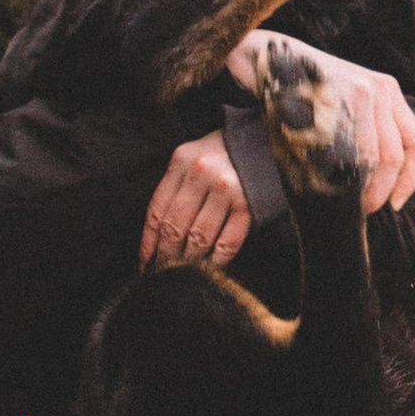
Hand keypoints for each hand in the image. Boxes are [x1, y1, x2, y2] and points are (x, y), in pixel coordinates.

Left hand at [140, 131, 252, 269]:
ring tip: (184, 275)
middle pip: (174, 226)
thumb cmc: (226, 154)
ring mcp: (227, 188)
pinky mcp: (249, 204)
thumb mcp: (194, 158)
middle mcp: (201, 173)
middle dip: (166, 256)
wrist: (269, 140)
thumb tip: (158, 236)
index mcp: (181, 161)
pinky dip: (217, 260)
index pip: (156, 210)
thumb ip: (177, 186)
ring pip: (198, 237)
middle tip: (163, 275)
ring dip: (189, 261)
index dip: (148, 242)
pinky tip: (210, 268)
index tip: (145, 263)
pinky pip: (228, 242)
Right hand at [225, 31, 414, 214]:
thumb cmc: (306, 91)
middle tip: (365, 209)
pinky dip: (343, 174)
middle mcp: (381, 89)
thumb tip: (380, 183)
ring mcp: (360, 90)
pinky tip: (331, 184)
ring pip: (373, 156)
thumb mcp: (347, 101)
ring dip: (363, 189)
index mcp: (389, 91)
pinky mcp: (335, 97)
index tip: (396, 203)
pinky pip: (347, 148)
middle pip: (395, 155)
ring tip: (348, 203)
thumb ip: (366, 130)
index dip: (410, 180)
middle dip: (382, 191)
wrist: (269, 58)